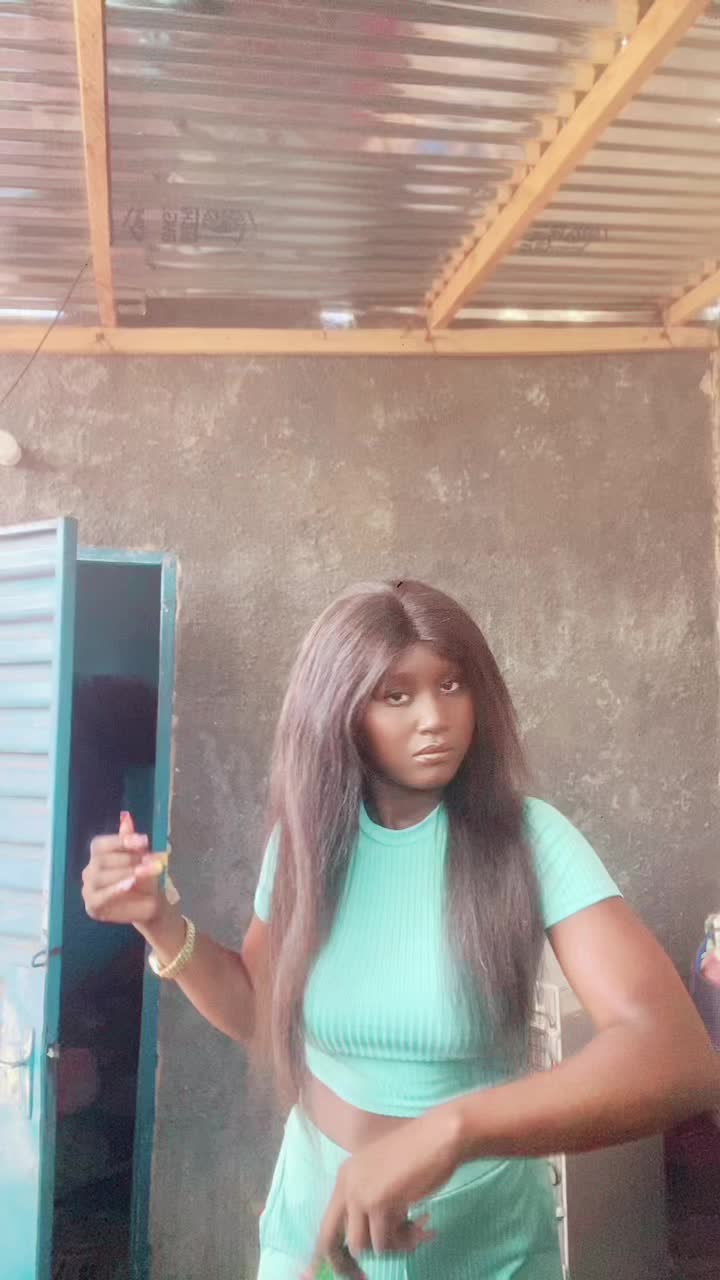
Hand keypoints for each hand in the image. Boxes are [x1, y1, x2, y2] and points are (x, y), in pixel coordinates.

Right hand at [82, 812, 166, 928]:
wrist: (150, 903)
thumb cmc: (143, 878)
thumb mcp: (141, 857)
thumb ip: (131, 840)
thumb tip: (126, 816)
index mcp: (98, 855)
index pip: (100, 844)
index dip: (120, 841)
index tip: (144, 841)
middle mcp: (90, 870)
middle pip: (102, 860)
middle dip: (128, 858)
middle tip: (151, 860)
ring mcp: (88, 888)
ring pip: (100, 876)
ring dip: (125, 872)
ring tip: (144, 871)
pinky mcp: (92, 906)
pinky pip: (101, 896)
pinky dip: (115, 889)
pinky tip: (130, 884)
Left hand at [303, 1104, 463, 1278]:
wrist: (440, 1137)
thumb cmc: (420, 1154)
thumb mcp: (384, 1179)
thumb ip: (371, 1205)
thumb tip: (368, 1245)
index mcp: (345, 1177)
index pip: (326, 1224)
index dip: (329, 1254)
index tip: (338, 1274)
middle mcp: (346, 1185)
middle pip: (331, 1241)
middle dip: (345, 1265)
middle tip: (362, 1279)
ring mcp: (360, 1194)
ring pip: (363, 1246)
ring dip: (389, 1247)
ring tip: (414, 1233)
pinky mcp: (378, 1204)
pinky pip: (384, 1243)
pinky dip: (405, 1242)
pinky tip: (423, 1227)